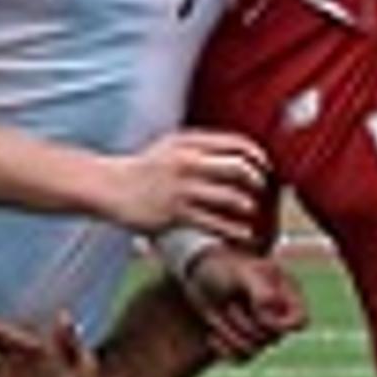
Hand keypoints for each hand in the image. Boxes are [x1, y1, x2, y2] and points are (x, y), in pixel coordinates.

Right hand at [114, 129, 273, 243]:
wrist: (111, 186)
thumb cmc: (146, 167)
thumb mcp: (172, 145)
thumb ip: (201, 146)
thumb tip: (238, 153)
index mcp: (189, 141)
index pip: (236, 143)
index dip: (258, 155)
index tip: (266, 166)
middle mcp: (188, 161)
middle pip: (238, 168)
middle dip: (257, 180)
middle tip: (262, 189)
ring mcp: (182, 188)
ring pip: (230, 197)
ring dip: (247, 206)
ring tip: (251, 211)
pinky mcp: (175, 213)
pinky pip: (214, 222)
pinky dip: (233, 230)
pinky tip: (243, 234)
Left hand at [178, 245, 310, 361]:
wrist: (196, 273)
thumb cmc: (223, 266)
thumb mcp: (243, 273)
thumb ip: (262, 293)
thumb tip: (270, 317)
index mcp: (286, 294)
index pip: (300, 322)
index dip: (282, 326)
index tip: (259, 316)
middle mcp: (277, 314)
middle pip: (273, 339)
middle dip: (246, 325)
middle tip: (230, 304)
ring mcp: (259, 328)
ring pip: (255, 351)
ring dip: (232, 336)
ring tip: (219, 316)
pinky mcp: (242, 340)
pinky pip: (241, 358)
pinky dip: (224, 349)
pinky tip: (212, 335)